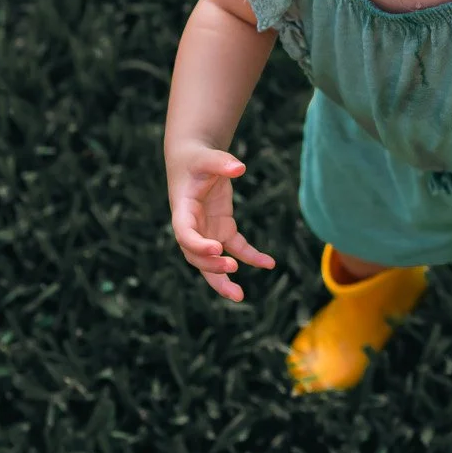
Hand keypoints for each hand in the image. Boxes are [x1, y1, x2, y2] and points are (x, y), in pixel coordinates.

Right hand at [168, 147, 274, 302]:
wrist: (195, 160)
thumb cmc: (197, 159)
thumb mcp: (207, 157)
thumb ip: (221, 162)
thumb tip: (239, 168)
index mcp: (183, 211)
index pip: (185, 235)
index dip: (198, 245)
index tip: (216, 249)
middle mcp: (193, 227)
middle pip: (196, 257)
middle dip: (211, 268)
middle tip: (231, 270)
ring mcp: (208, 231)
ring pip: (213, 263)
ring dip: (224, 279)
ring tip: (239, 295)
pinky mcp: (223, 229)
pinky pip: (237, 248)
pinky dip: (252, 257)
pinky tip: (269, 263)